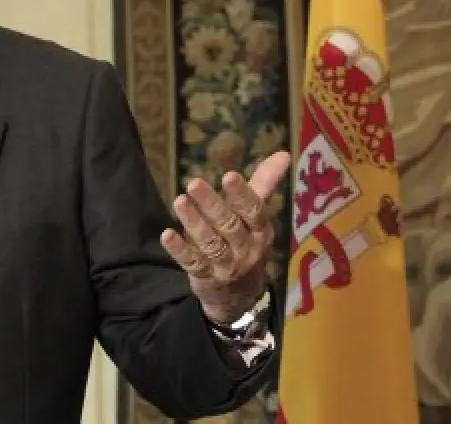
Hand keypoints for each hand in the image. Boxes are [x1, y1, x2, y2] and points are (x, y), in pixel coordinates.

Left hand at [160, 151, 289, 324]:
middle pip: (228, 225)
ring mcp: (225, 265)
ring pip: (210, 243)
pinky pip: (192, 263)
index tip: (229, 175)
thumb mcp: (257, 218)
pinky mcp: (204, 277)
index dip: (242, 194)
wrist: (240, 297)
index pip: (254, 212)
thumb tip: (284, 153)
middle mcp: (245, 249)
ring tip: (180, 201)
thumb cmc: (247, 243)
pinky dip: (179, 249)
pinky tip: (167, 234)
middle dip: (211, 204)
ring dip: (194, 222)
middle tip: (193, 183)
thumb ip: (265, 184)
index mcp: (260, 231)